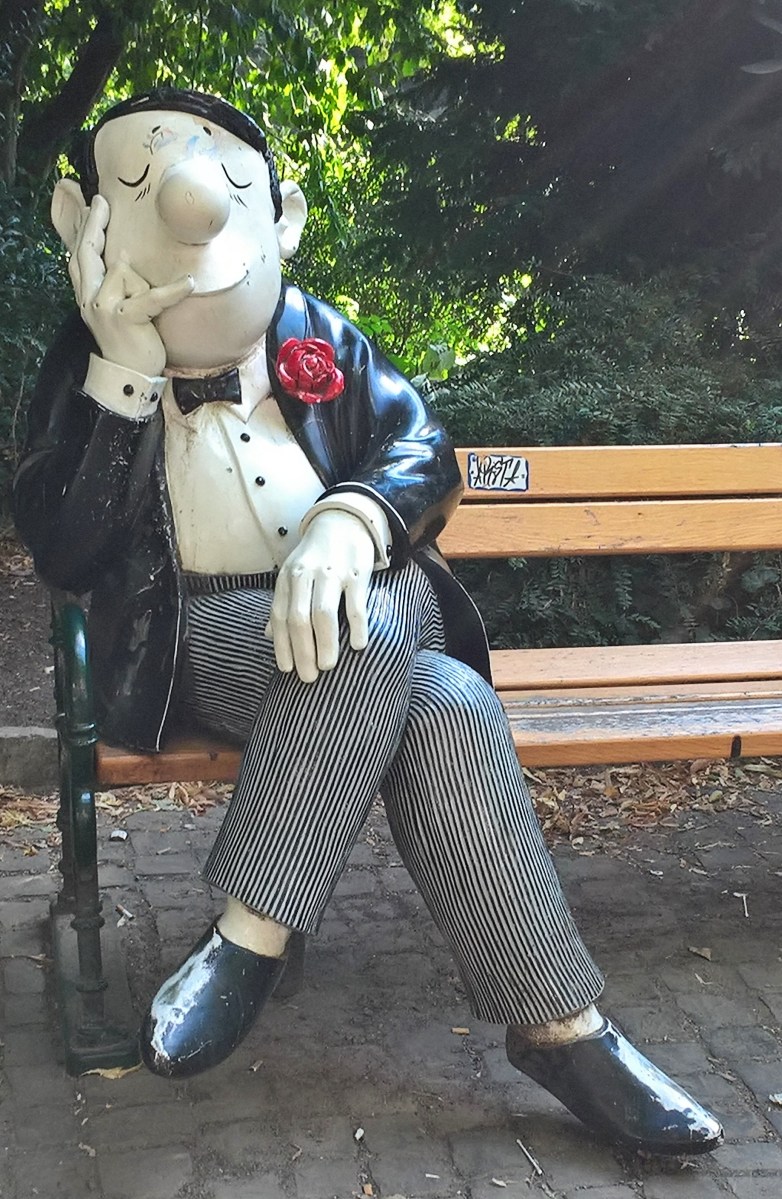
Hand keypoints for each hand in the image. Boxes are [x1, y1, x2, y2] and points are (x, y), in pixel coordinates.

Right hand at [68, 195, 193, 375]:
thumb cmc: (131, 341)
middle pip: (87, 253)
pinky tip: (189, 283)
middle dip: (93, 225)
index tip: (92, 207)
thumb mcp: (119, 307)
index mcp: (87, 295)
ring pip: (124, 270)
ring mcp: (103, 307)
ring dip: (143, 286)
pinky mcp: (125, 318)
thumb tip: (123, 252)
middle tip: (102, 202)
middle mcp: (89, 298)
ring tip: (147, 313)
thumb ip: (118, 281)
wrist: (131, 376)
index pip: (80, 257)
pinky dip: (173, 291)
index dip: (83, 230)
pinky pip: (152, 296)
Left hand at [268, 510, 374, 682]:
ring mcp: (332, 573)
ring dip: (325, 644)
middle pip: (299, 619)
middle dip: (302, 651)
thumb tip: (268, 635)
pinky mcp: (357, 572)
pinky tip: (358, 645)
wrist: (344, 520)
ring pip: (324, 614)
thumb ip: (283, 603)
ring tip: (327, 666)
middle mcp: (306, 575)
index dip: (282, 645)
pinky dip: (357, 626)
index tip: (287, 669)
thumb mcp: (293, 573)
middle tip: (308, 677)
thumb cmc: (316, 555)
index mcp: (288, 578)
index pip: (280, 616)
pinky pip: (356, 604)